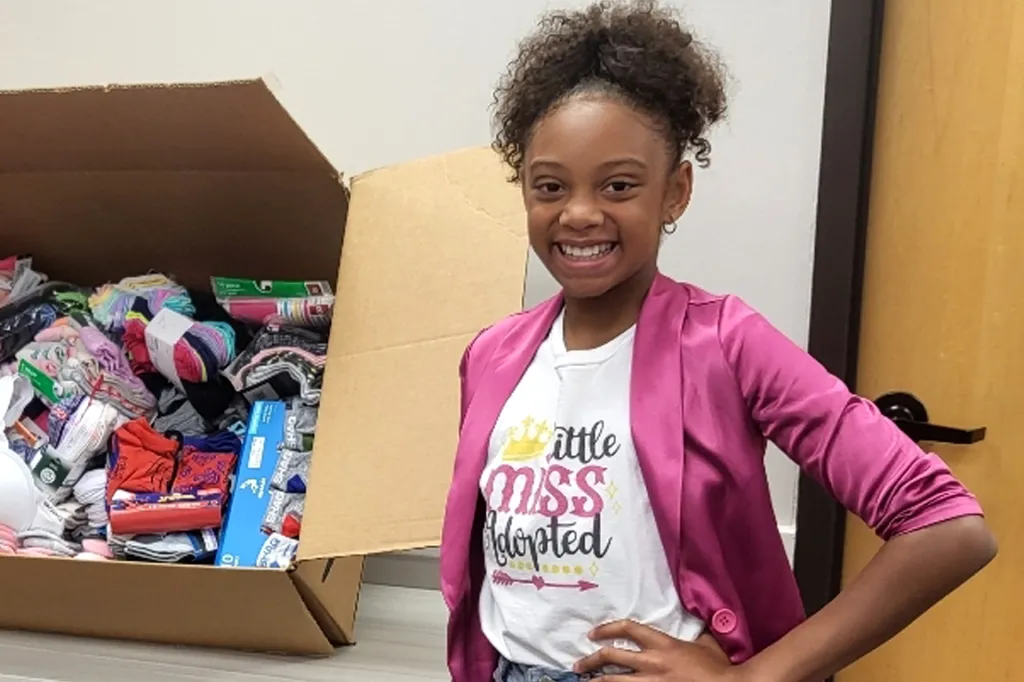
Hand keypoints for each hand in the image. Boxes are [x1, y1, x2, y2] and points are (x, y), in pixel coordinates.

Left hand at [574, 620, 740, 681]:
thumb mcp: (707, 645)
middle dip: (591, 660)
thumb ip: (696, 636)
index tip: (593, 633)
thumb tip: (696, 626)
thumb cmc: (719, 669)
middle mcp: (653, 663)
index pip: (628, 629)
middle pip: (611, 656)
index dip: (607, 628)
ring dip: (597, 681)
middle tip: (578, 664)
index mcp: (664, 645)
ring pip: (614, 681)